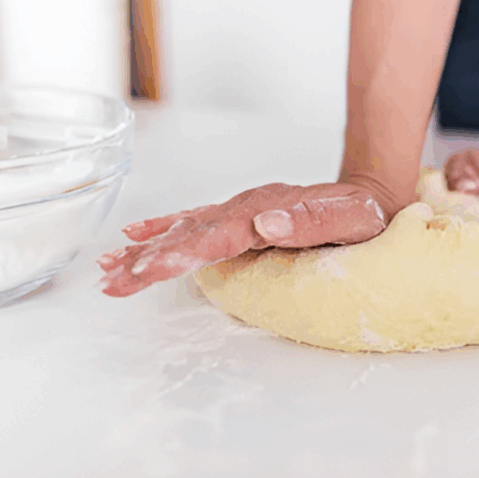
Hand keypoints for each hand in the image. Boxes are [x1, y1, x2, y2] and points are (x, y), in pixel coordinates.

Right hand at [98, 180, 390, 296]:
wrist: (370, 195)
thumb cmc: (363, 217)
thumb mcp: (350, 221)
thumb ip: (308, 222)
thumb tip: (264, 222)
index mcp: (267, 212)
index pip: (216, 236)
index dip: (181, 252)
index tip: (149, 266)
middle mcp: (246, 207)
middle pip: (189, 235)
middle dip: (148, 259)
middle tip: (112, 282)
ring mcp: (240, 209)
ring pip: (184, 229)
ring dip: (146, 250)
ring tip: (108, 269)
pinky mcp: (239, 214)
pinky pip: (194, 220)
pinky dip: (164, 227)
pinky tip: (135, 235)